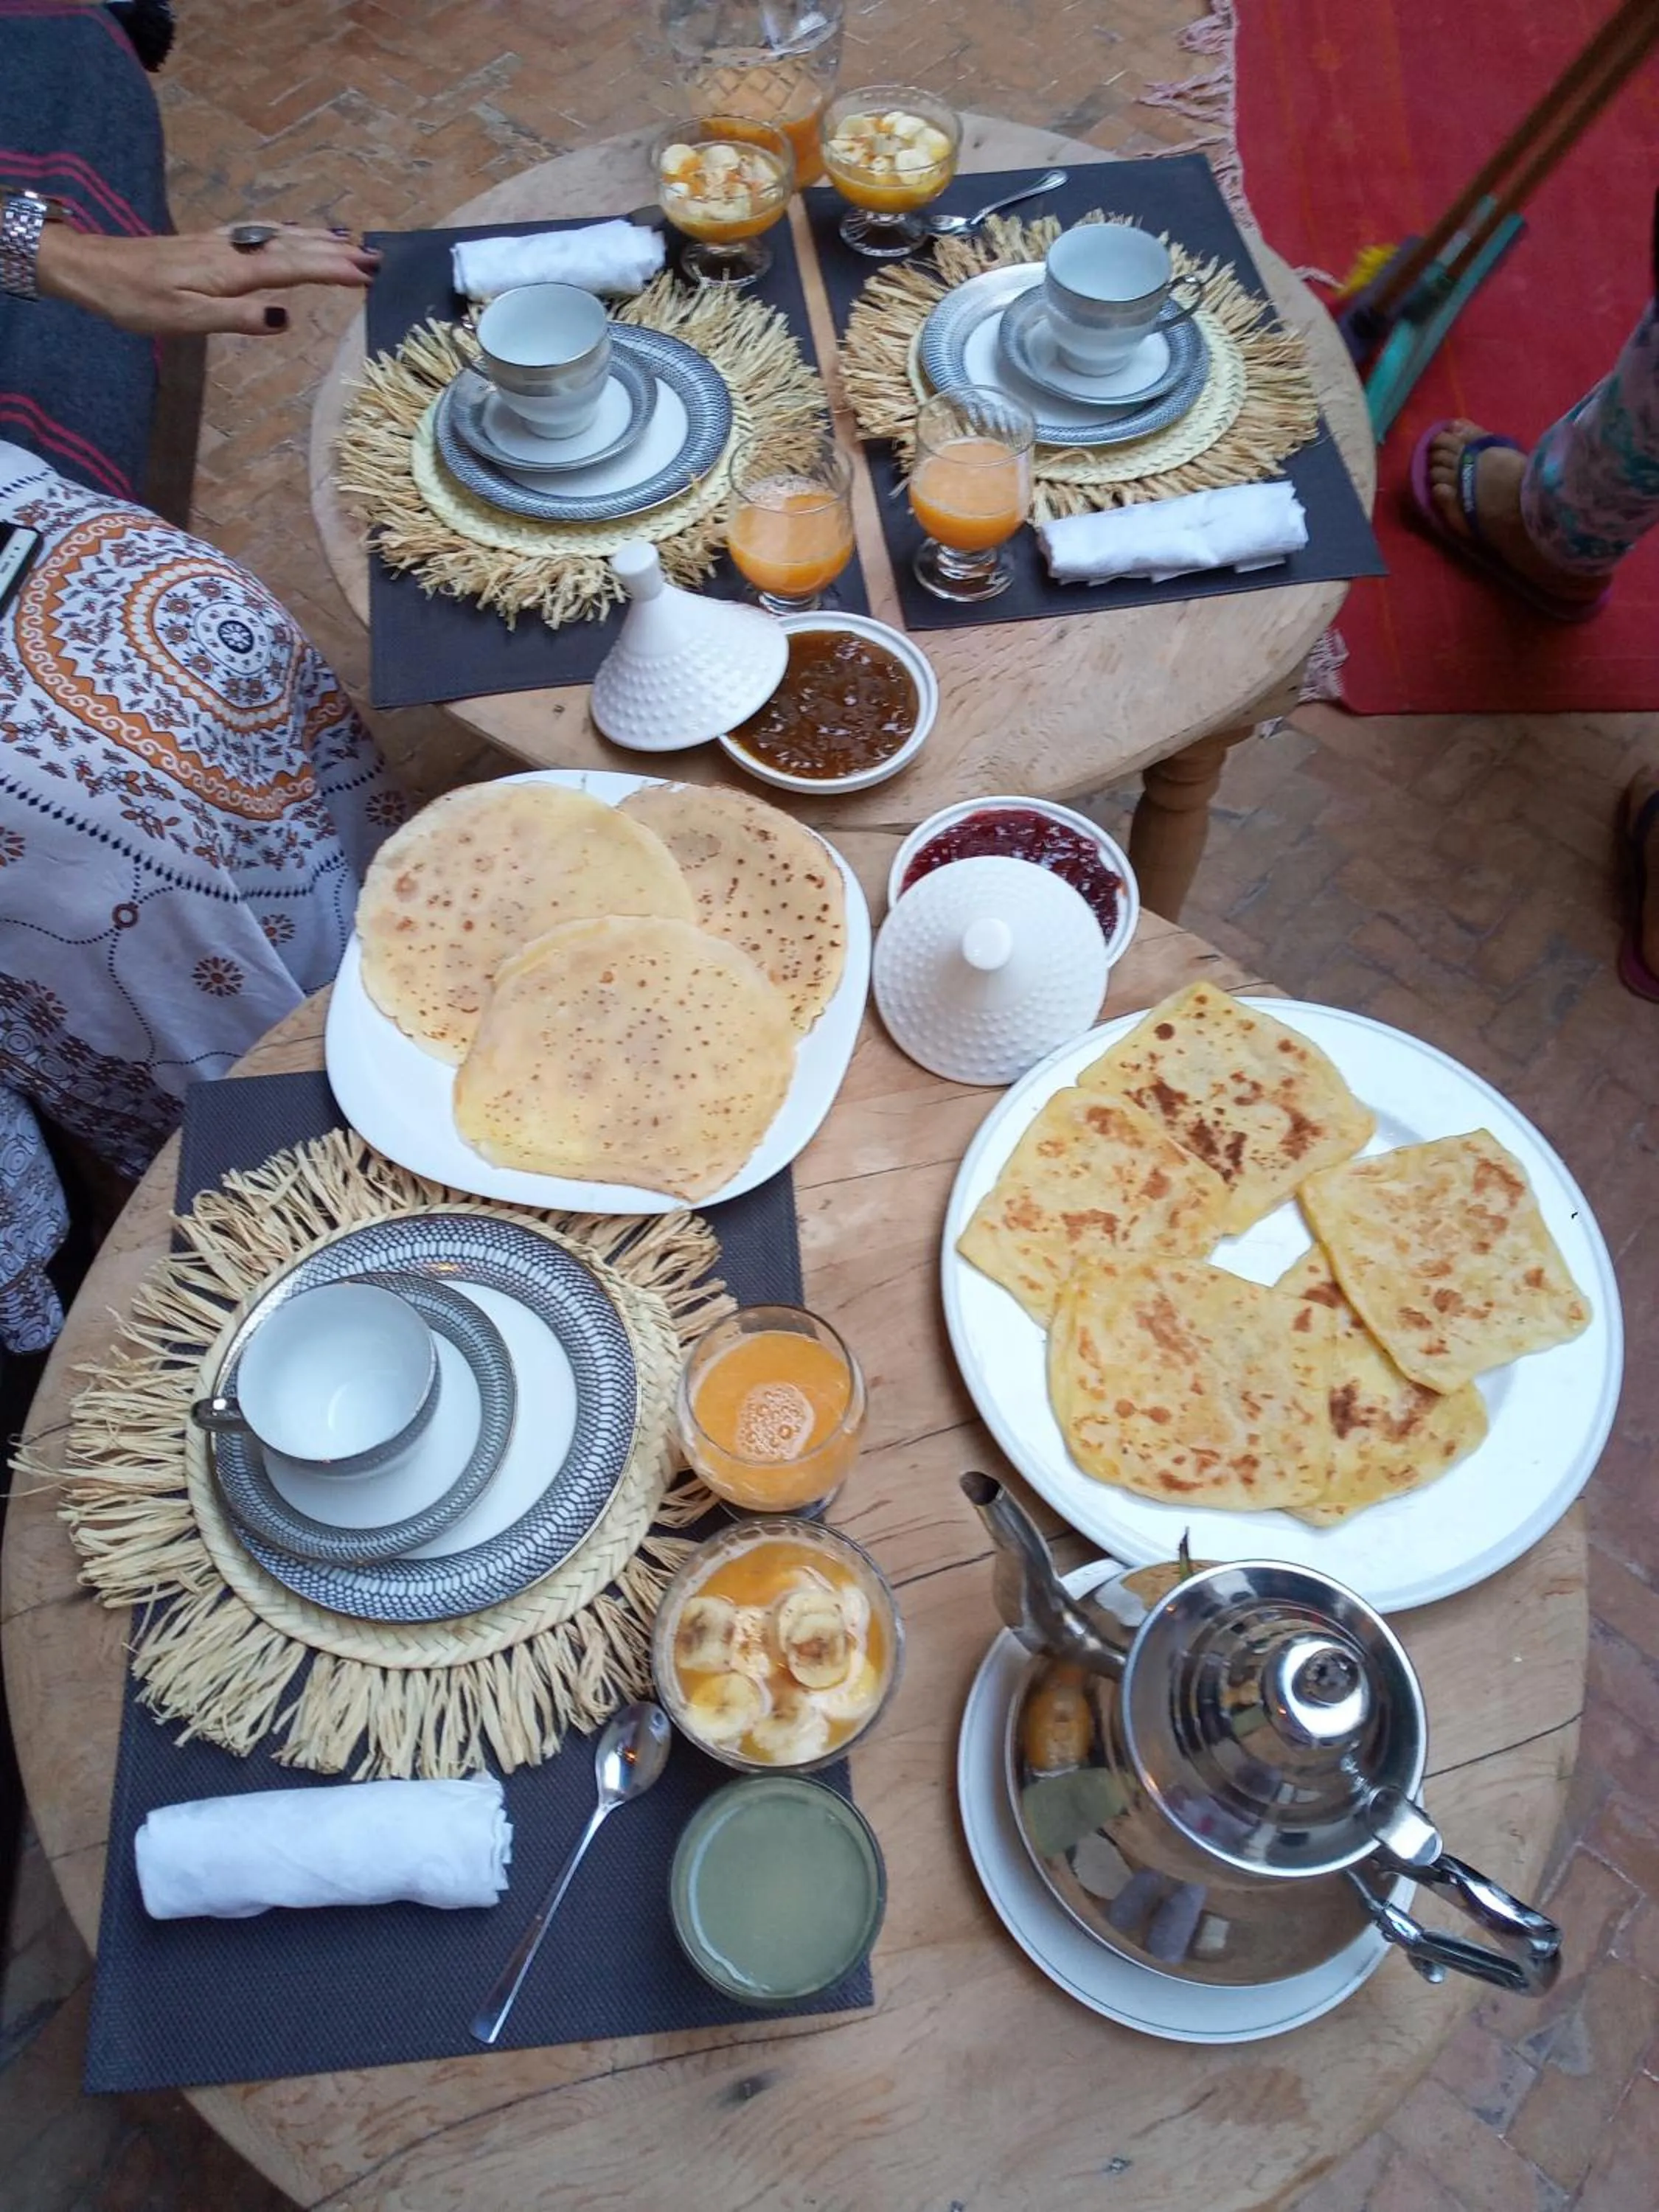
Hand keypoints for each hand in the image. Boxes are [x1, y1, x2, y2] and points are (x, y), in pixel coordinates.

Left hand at [33, 224, 380, 335]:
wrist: (94, 269)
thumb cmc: (137, 301)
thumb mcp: (186, 319)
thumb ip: (237, 318)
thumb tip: (285, 319)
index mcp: (233, 270)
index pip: (295, 267)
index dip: (334, 270)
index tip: (370, 273)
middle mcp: (233, 250)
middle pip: (295, 246)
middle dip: (337, 253)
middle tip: (377, 258)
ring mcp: (223, 244)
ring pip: (281, 237)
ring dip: (318, 241)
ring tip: (351, 244)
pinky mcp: (212, 244)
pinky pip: (265, 235)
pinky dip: (291, 234)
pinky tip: (296, 235)